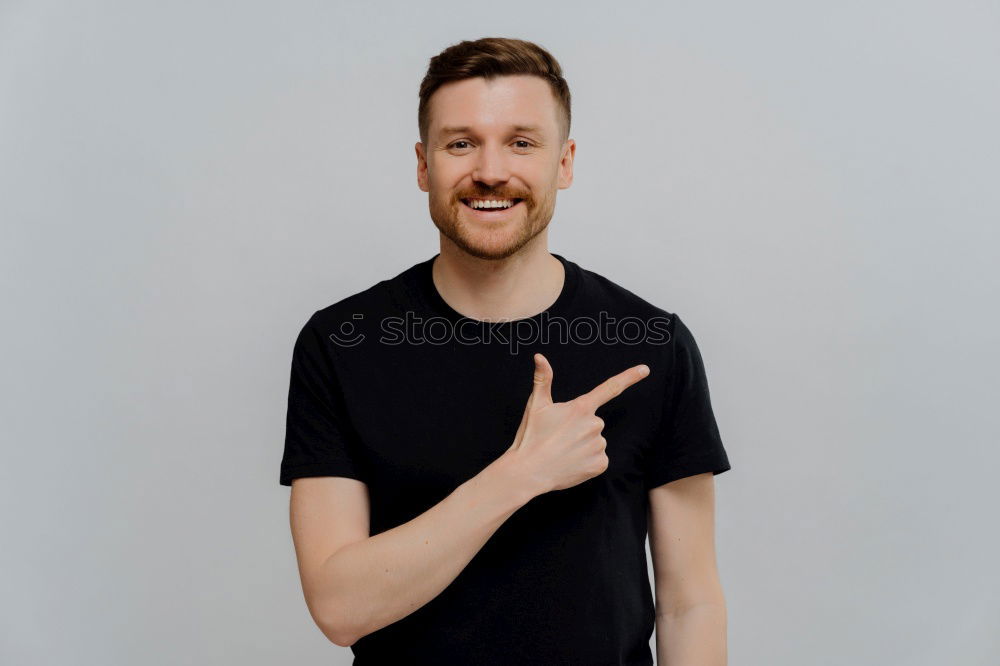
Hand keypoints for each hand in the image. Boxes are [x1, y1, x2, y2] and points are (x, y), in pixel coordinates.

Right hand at [505, 353, 649, 494]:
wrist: (529, 472)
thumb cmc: (531, 437)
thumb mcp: (536, 405)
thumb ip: (543, 379)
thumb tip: (539, 357)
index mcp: (581, 408)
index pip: (610, 388)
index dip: (629, 377)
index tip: (645, 370)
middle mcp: (594, 425)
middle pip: (593, 422)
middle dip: (579, 428)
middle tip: (559, 437)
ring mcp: (599, 446)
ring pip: (595, 441)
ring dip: (582, 445)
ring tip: (562, 451)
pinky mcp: (600, 464)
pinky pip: (598, 458)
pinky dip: (586, 461)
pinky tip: (571, 462)